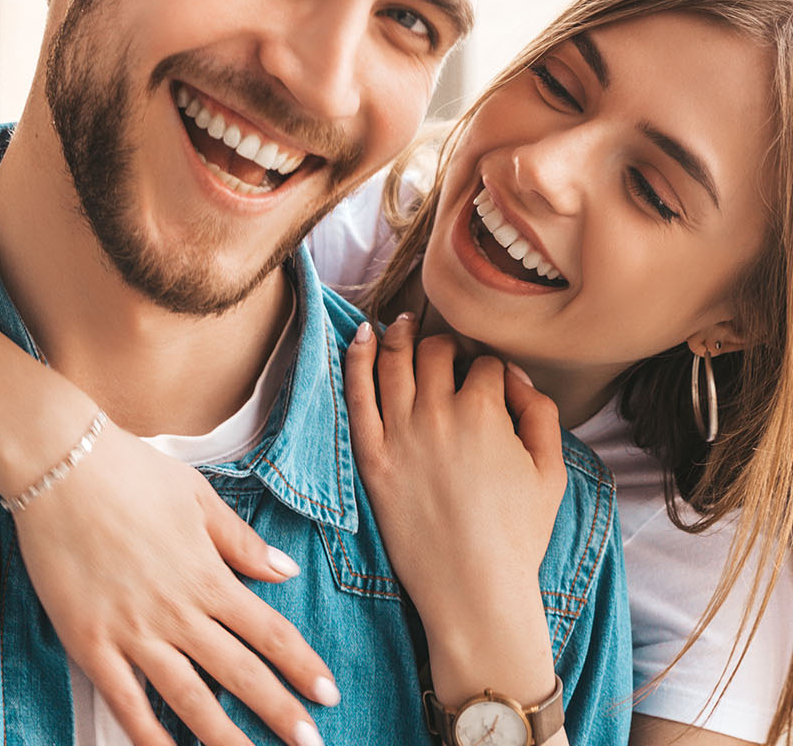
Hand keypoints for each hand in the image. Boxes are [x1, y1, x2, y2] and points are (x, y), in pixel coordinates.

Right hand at [10, 424, 339, 745]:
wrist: (57, 463)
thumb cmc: (127, 471)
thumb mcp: (196, 496)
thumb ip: (240, 540)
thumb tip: (285, 570)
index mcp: (207, 576)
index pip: (269, 633)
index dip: (302, 667)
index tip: (328, 694)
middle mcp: (177, 612)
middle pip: (241, 675)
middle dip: (281, 714)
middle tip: (311, 745)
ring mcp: (133, 632)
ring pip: (190, 700)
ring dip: (225, 739)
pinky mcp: (90, 642)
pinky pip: (125, 702)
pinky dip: (149, 736)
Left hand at [345, 317, 564, 703]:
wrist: (473, 584)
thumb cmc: (518, 534)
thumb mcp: (552, 471)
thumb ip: (541, 413)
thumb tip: (515, 375)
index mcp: (486, 412)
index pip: (485, 364)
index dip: (490, 365)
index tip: (487, 373)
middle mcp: (438, 413)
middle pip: (437, 352)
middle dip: (446, 344)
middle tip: (447, 349)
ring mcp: (399, 433)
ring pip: (394, 361)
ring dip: (399, 334)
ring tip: (402, 323)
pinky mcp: (370, 455)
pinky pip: (356, 394)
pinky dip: (356, 357)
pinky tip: (360, 335)